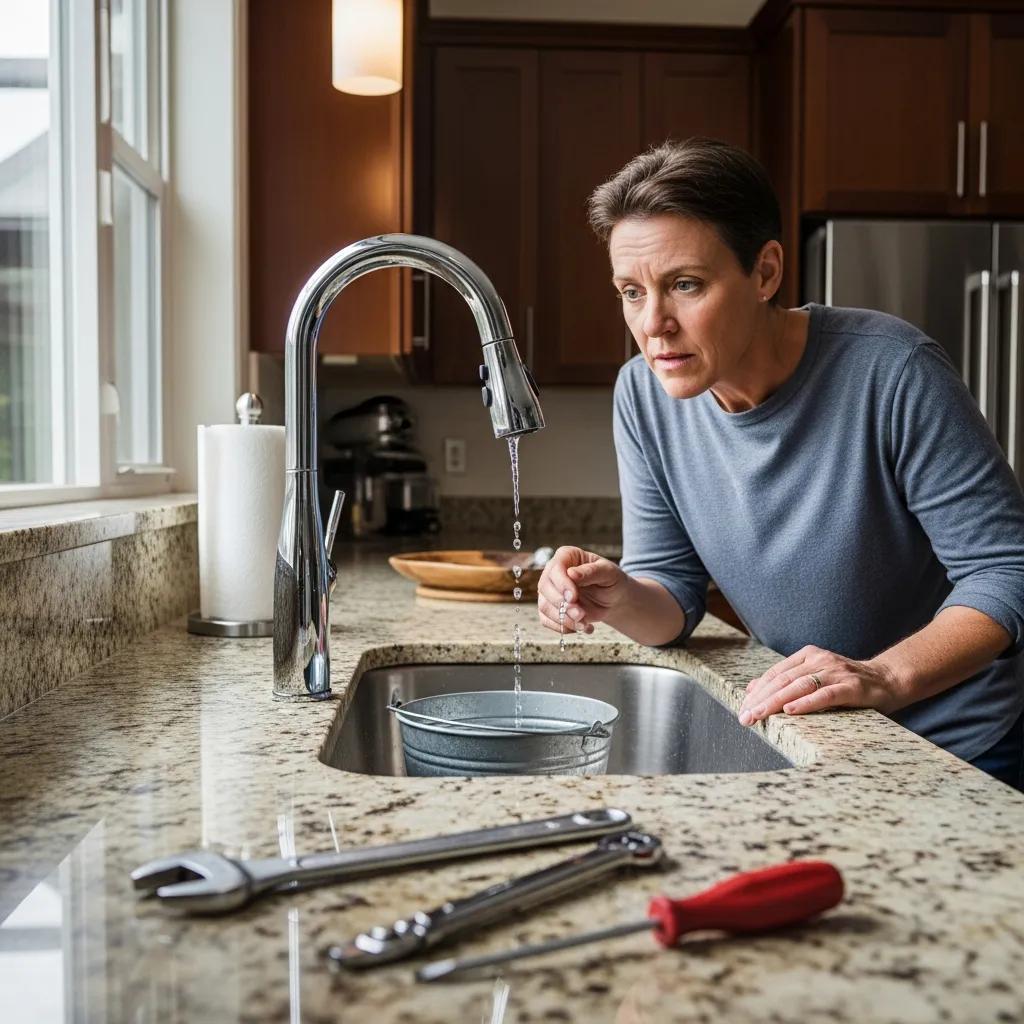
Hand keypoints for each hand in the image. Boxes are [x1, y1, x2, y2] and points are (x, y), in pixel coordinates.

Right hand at [536, 546, 628, 634]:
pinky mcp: (551, 608)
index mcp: (566, 556)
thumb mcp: (608, 573)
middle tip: (581, 614)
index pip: (555, 568)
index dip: (562, 584)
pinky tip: (581, 627)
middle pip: (545, 588)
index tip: (573, 597)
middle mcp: (553, 572)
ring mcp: (550, 591)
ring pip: (544, 606)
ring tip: (584, 624)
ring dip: (563, 619)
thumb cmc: (611, 580)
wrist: (612, 599)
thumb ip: (591, 572)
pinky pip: (547, 620)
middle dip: (562, 605)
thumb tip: (572, 573)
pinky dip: (563, 628)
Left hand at [738, 645, 906, 724]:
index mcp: (807, 655)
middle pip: (783, 680)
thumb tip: (753, 688)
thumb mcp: (814, 677)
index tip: (742, 708)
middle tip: (744, 716)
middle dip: (761, 699)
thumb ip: (787, 681)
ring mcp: (836, 672)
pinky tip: (790, 711)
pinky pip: (825, 695)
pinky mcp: (851, 687)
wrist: (888, 680)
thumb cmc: (847, 684)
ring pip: (799, 686)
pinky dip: (806, 703)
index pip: (775, 674)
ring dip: (776, 702)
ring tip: (759, 715)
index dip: (757, 691)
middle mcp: (819, 660)